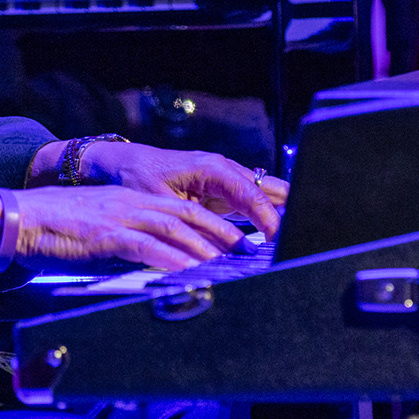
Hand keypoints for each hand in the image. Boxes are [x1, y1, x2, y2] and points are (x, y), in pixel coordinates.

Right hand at [13, 185, 242, 270]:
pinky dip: (171, 260)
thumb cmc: (49, 230)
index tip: (236, 240)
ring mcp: (119, 217)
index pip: (181, 210)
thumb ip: (122, 242)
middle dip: (221, 233)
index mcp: (129, 201)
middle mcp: (130, 204)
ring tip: (230, 263)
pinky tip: (189, 273)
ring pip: (174, 228)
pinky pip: (146, 247)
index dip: (213, 224)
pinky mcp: (105, 234)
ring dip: (205, 246)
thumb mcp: (95, 232)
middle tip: (248, 251)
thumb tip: (144, 262)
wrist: (14, 219)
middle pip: (187, 215)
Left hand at [82, 141, 286, 237]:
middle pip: (268, 190)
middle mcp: (225, 169)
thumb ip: (184, 227)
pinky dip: (262, 217)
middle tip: (296, 240)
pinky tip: (271, 237)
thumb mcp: (158, 205)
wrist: (122, 163)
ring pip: (264, 194)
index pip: (253, 194)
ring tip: (290, 241)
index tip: (278, 242)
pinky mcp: (221, 189)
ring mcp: (225, 178)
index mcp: (213, 168)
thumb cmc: (137, 178)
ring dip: (276, 215)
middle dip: (284, 212)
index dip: (269, 219)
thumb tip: (206, 255)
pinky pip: (250, 202)